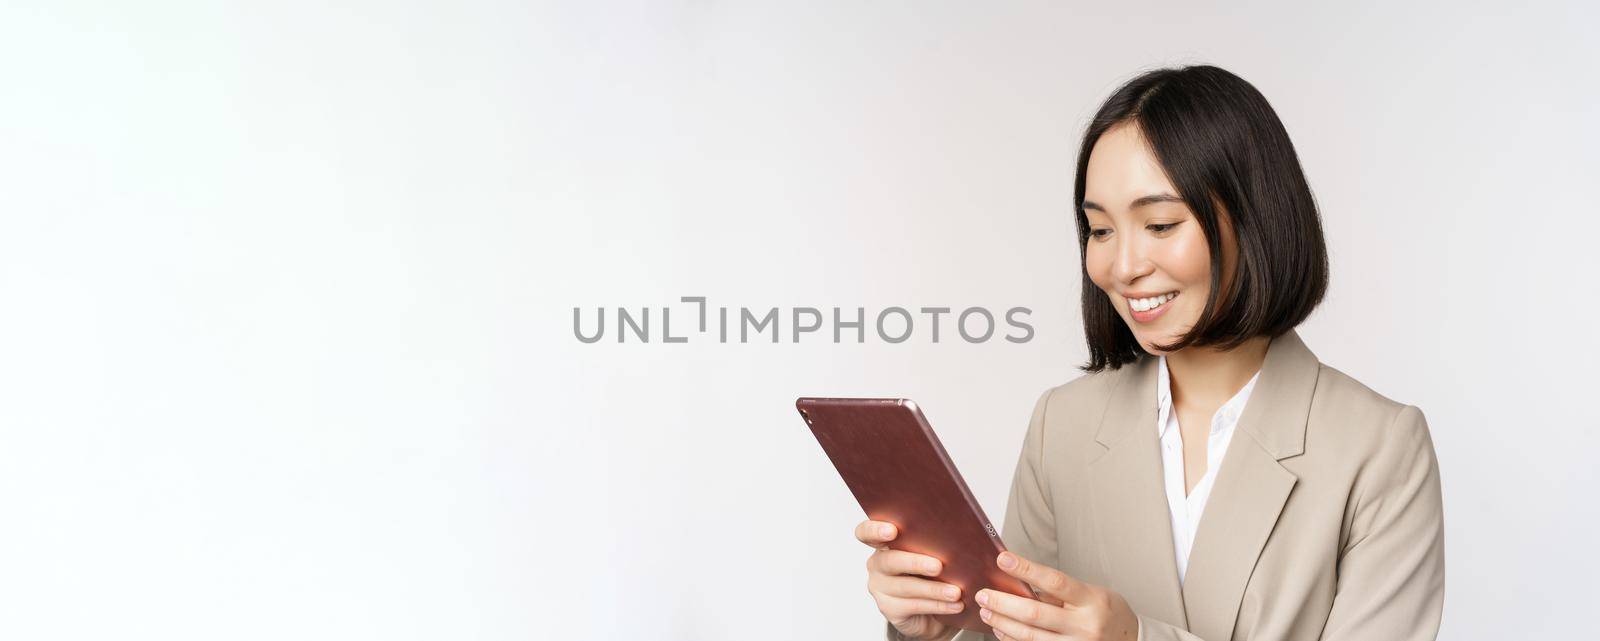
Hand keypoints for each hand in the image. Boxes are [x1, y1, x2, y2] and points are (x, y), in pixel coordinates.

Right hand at [855, 519, 962, 640]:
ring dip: (933, 589)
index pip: (866, 532)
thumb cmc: (932, 573)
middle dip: (915, 563)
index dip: (874, 530)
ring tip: (955, 592)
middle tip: (938, 566)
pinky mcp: (889, 609)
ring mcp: (880, 588)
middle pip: (889, 561)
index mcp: (883, 543)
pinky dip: (937, 605)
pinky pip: (914, 605)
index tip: (892, 531)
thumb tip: (953, 535)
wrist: (933, 610)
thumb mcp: (931, 553)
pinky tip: (955, 605)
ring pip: (905, 586)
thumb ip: (932, 542)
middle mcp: (877, 564)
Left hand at [975, 551, 1137, 640]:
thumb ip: (1059, 592)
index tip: (1003, 559)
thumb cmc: (1107, 611)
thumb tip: (1020, 583)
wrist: (1130, 639)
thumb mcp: (1090, 593)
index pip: (1054, 581)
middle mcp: (1085, 625)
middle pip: (1035, 614)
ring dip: (1003, 623)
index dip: (1026, 569)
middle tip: (983, 594)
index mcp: (1091, 600)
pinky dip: (1013, 640)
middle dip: (1003, 603)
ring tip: (987, 612)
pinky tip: (1001, 631)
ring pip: (1031, 636)